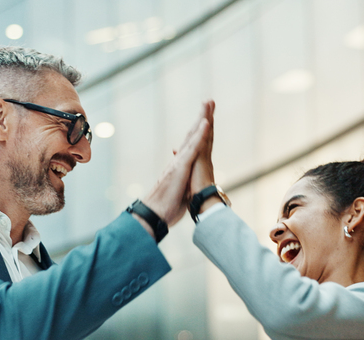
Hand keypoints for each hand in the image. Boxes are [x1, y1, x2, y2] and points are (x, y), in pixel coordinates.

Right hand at [140, 103, 212, 226]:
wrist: (154, 214)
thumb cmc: (166, 207)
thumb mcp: (179, 192)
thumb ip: (183, 183)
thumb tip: (187, 184)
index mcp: (180, 166)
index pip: (192, 145)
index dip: (199, 131)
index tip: (206, 118)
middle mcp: (179, 160)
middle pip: (192, 134)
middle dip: (201, 117)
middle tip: (208, 101)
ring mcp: (180, 162)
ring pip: (192, 136)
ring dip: (201, 118)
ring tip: (209, 103)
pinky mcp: (180, 167)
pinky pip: (193, 148)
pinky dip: (199, 135)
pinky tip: (206, 123)